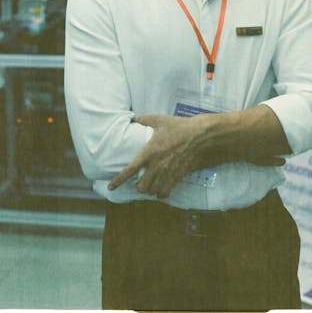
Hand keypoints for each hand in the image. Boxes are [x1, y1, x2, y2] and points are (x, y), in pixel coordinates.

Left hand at [107, 112, 284, 198]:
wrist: (200, 136)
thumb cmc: (179, 127)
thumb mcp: (161, 120)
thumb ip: (145, 120)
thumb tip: (136, 119)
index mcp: (149, 152)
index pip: (130, 170)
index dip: (119, 180)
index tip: (111, 188)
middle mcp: (157, 165)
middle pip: (142, 187)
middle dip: (139, 186)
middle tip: (140, 181)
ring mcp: (168, 173)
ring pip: (153, 191)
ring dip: (150, 190)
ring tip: (150, 184)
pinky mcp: (178, 177)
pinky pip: (166, 192)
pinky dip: (162, 192)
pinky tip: (162, 189)